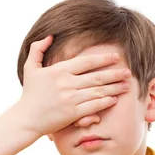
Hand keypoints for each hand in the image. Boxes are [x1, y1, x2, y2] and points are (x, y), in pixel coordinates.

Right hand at [16, 35, 131, 135]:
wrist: (26, 119)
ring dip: (114, 88)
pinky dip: (105, 102)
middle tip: (128, 71)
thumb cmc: (29, 94)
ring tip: (126, 85)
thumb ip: (38, 49)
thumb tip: (50, 35)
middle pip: (97, 76)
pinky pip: (93, 106)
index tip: (115, 57)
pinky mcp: (73, 113)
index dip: (103, 58)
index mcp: (59, 70)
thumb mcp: (30, 67)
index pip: (86, 61)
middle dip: (115, 73)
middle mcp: (66, 83)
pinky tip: (114, 99)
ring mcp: (70, 98)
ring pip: (98, 91)